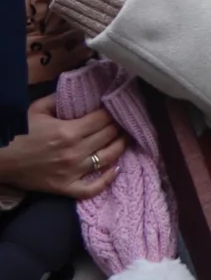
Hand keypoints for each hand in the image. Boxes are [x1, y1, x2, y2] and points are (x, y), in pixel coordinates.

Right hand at [0, 96, 124, 199]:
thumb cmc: (18, 133)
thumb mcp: (37, 109)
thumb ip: (61, 99)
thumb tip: (82, 91)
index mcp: (69, 131)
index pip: (104, 118)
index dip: (112, 111)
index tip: (115, 107)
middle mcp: (74, 151)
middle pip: (109, 135)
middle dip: (118, 125)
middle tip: (122, 121)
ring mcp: (71, 172)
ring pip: (108, 158)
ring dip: (120, 146)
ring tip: (123, 138)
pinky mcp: (65, 188)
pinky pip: (92, 188)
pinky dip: (107, 180)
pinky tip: (116, 169)